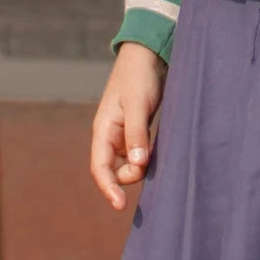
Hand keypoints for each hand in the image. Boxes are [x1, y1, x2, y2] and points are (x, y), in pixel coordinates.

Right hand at [90, 41, 165, 209]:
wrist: (148, 54)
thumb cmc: (139, 76)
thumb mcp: (138, 103)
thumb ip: (137, 133)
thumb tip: (138, 163)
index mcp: (103, 130)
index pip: (100, 167)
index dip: (108, 188)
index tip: (120, 205)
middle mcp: (111, 136)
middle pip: (115, 170)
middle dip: (129, 176)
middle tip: (148, 164)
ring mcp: (125, 135)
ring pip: (129, 164)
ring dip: (140, 167)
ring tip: (156, 154)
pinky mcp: (138, 131)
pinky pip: (140, 154)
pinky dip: (147, 159)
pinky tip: (160, 154)